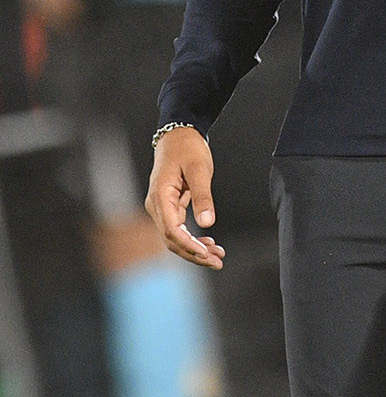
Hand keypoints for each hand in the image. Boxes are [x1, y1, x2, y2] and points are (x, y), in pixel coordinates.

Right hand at [145, 127, 225, 269]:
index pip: (171, 230)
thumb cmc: (188, 148)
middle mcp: (156, 205)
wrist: (178, 134)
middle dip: (194, 254)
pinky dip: (193, 239)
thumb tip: (208, 224)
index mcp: (160, 196)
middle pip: (172, 239)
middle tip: (218, 262)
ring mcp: (161, 208)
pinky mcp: (169, 207)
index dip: (188, 245)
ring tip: (218, 256)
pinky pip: (179, 229)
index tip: (206, 254)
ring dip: (195, 249)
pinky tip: (209, 244)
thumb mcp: (199, 169)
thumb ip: (203, 196)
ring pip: (175, 237)